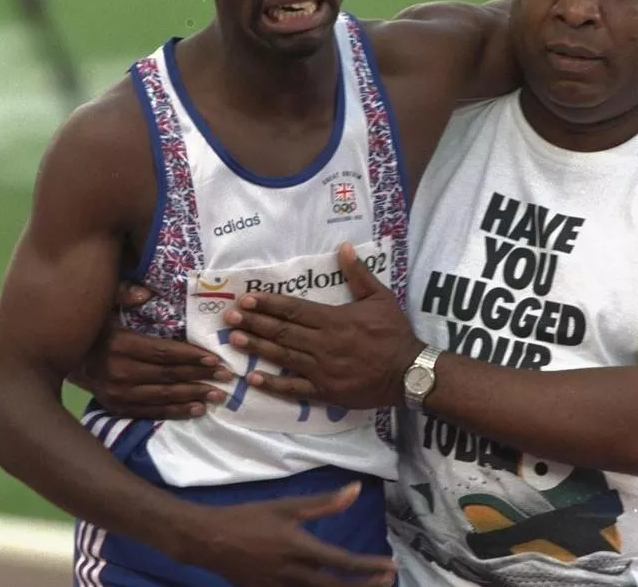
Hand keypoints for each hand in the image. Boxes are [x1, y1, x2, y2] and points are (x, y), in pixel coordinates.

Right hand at [71, 283, 232, 418]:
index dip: (190, 356)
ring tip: (218, 395)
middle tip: (226, 376)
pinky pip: (150, 411)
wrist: (60, 357)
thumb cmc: (93, 326)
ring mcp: (116, 393)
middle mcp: (118, 372)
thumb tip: (146, 293)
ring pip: (162, 396)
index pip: (162, 353)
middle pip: (167, 375)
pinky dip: (175, 412)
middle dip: (199, 376)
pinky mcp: (116, 407)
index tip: (214, 358)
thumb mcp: (103, 303)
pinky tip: (197, 410)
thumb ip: (123, 294)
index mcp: (119, 345)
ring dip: (193, 396)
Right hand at [188, 482, 395, 586]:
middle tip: (387, 581)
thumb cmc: (250, 517)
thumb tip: (355, 490)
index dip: (368, 566)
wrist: (211, 539)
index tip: (390, 566)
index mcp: (299, 548)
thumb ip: (324, 503)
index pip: (342, 562)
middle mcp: (293, 574)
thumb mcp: (288, 506)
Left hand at [225, 243, 424, 408]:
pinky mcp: (325, 391)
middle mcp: (322, 343)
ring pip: (283, 356)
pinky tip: (254, 379)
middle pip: (282, 331)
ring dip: (257, 348)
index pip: (293, 309)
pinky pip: (295, 388)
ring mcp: (322, 369)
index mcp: (333, 319)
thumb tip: (344, 247)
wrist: (408, 371)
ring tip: (234, 340)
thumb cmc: (394, 332)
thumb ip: (358, 273)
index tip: (246, 299)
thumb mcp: (380, 297)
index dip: (267, 304)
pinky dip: (273, 384)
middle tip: (229, 318)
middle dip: (253, 323)